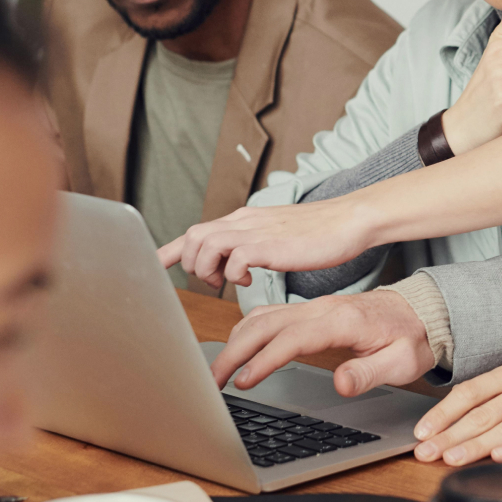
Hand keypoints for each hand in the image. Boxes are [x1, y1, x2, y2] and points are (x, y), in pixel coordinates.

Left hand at [158, 195, 381, 290]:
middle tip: (213, 281)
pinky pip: (234, 259)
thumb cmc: (317, 233)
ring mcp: (255, 231)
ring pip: (205, 245)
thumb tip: (235, 262)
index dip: (169, 251)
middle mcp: (243, 222)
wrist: (348, 221)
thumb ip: (252, 245)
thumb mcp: (275, 236)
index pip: (194, 232)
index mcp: (243, 220)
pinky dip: (233, 275)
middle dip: (191, 264)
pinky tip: (250, 280)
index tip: (153, 267)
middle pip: (192, 237)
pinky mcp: (270, 244)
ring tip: (228, 282)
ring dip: (208, 270)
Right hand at [209, 290, 434, 395]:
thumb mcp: (402, 361)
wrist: (425, 312)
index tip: (244, 382)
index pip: (292, 338)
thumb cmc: (413, 337)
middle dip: (234, 351)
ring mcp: (315, 308)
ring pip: (262, 316)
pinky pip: (270, 316)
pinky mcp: (311, 312)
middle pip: (265, 323)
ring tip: (218, 371)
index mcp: (342, 320)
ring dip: (236, 341)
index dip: (264, 359)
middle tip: (213, 381)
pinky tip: (239, 349)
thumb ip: (370, 373)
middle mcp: (323, 309)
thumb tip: (340, 383)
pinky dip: (247, 331)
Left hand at [412, 345, 501, 464]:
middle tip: (426, 452)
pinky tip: (499, 457)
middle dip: (451, 435)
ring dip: (476, 446)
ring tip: (451, 458)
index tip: (422, 430)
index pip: (472, 392)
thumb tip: (460, 413)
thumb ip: (498, 391)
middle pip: (484, 414)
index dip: (444, 412)